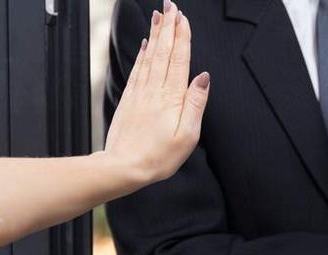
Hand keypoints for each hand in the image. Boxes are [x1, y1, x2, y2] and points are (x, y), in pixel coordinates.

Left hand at [104, 1, 209, 188]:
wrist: (124, 167)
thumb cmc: (158, 157)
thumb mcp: (187, 136)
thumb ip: (195, 104)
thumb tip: (202, 77)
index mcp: (172, 98)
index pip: (179, 60)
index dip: (182, 37)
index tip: (184, 18)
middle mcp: (154, 90)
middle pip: (163, 52)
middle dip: (168, 28)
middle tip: (171, 6)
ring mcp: (140, 93)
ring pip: (149, 57)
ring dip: (155, 35)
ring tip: (159, 16)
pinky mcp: (130, 99)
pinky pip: (137, 70)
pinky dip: (142, 54)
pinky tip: (144, 44)